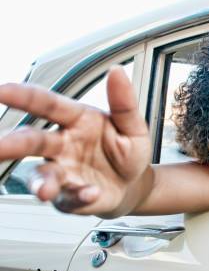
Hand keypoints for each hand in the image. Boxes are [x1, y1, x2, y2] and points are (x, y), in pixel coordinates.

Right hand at [0, 66, 150, 215]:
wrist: (133, 185)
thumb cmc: (128, 152)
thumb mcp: (134, 126)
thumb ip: (124, 103)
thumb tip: (117, 72)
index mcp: (76, 120)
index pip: (47, 105)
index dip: (24, 96)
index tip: (2, 90)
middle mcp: (62, 145)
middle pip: (31, 140)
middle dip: (11, 143)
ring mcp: (62, 171)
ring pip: (42, 175)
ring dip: (40, 182)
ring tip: (45, 190)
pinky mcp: (68, 196)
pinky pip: (69, 198)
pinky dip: (78, 197)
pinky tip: (91, 193)